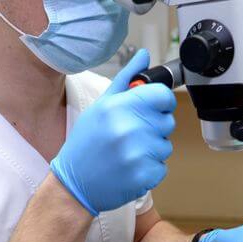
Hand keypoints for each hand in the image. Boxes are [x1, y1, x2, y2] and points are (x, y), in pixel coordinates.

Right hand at [50, 49, 176, 215]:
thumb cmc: (86, 144)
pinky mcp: (143, 176)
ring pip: (165, 146)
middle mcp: (129, 129)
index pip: (163, 96)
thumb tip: (144, 56)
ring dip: (152, 150)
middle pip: (167, 121)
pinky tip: (130, 168)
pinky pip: (162, 167)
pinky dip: (150, 170)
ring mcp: (137, 154)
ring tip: (128, 154)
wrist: (74, 183)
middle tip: (131, 136)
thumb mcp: (101, 106)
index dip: (161, 102)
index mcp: (119, 107)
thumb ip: (126, 79)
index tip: (152, 109)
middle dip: (154, 128)